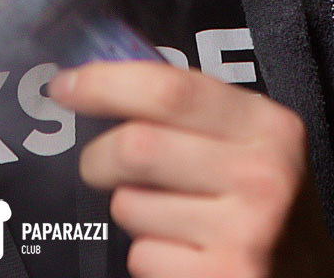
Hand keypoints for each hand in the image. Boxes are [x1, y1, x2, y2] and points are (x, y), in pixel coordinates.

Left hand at [50, 62, 333, 277]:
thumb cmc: (263, 204)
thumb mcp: (251, 142)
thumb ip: (190, 110)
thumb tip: (100, 78)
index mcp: (268, 127)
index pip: (170, 89)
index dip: (105, 84)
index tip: (65, 88)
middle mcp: (262, 175)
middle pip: (136, 146)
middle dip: (98, 158)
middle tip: (98, 166)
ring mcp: (244, 233)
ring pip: (130, 206)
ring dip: (130, 211)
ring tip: (166, 217)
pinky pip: (141, 255)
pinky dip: (146, 254)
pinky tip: (180, 253)